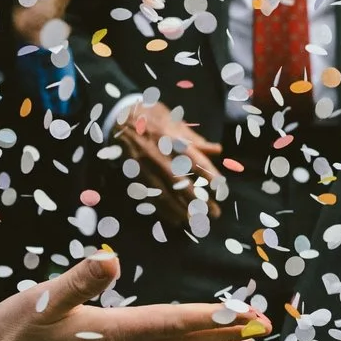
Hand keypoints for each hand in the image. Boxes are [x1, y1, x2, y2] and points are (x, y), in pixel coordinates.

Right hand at [118, 103, 227, 228]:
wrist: (119, 118)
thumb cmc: (152, 118)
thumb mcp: (175, 123)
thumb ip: (197, 140)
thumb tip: (218, 150)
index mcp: (175, 141)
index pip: (196, 162)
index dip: (210, 177)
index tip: (221, 190)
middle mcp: (162, 156)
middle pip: (184, 183)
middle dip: (200, 201)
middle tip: (215, 214)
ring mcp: (147, 168)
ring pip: (167, 194)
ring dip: (183, 210)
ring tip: (197, 222)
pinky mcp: (136, 176)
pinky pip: (151, 196)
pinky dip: (164, 210)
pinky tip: (175, 219)